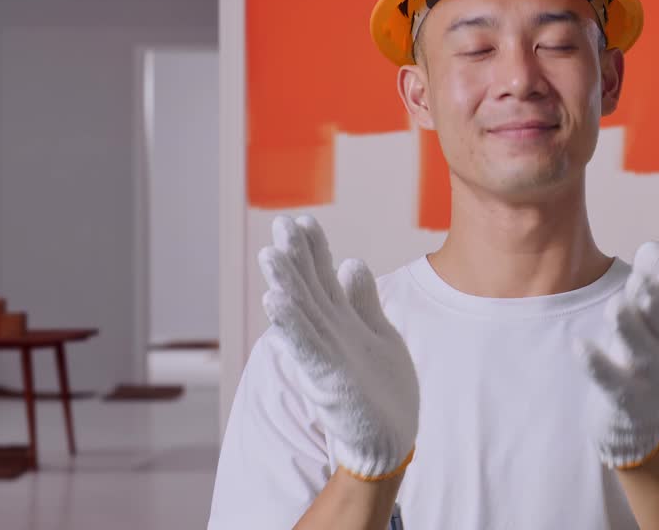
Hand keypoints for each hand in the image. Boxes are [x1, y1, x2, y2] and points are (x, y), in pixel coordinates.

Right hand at [258, 215, 418, 479]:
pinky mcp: (328, 379)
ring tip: (269, 255)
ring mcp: (326, 355)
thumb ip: (362, 301)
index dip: (313, 248)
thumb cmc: (382, 390)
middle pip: (307, 288)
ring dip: (284, 284)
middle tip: (279, 223)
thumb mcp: (379, 334)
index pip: (323, 276)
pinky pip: (306, 347)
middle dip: (294, 257)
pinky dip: (291, 325)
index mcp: (341, 320)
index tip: (301, 218)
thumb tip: (351, 261)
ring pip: (301, 313)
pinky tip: (277, 302)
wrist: (389, 439)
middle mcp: (328, 333)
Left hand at [577, 242, 658, 468]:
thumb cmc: (648, 354)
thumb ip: (653, 281)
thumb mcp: (655, 321)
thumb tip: (653, 247)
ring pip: (643, 355)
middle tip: (637, 283)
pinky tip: (578, 345)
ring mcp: (649, 381)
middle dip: (654, 305)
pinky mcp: (624, 400)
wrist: (644, 424)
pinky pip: (611, 383)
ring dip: (630, 330)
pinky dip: (596, 364)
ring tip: (614, 307)